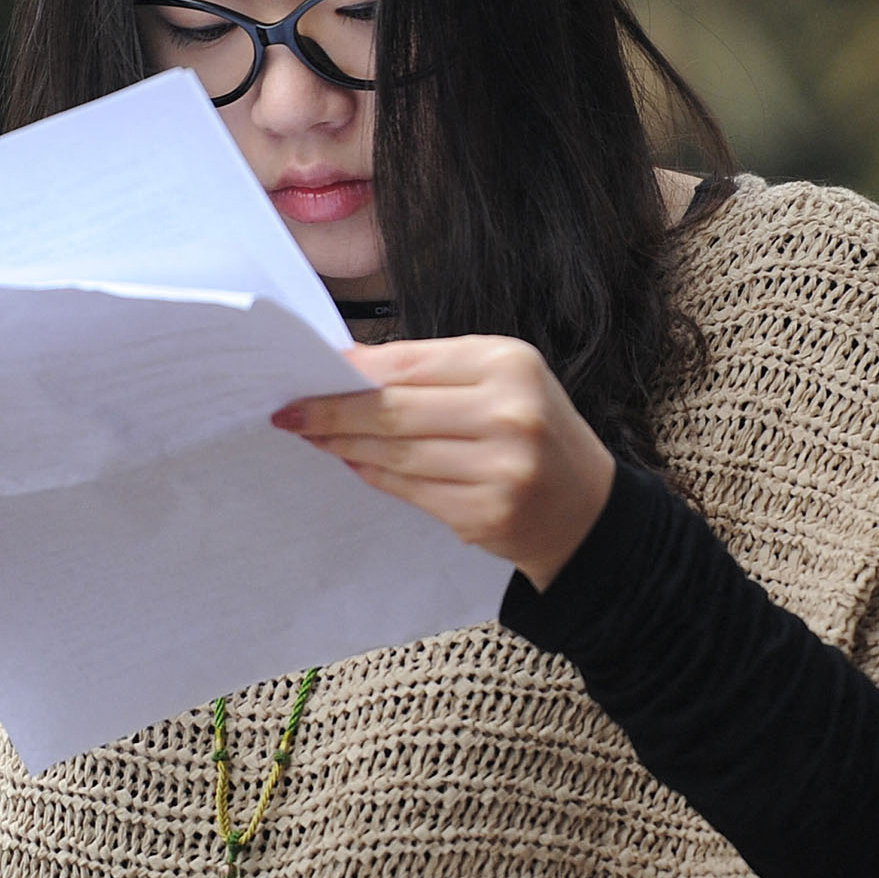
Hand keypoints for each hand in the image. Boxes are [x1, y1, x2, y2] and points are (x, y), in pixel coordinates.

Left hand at [273, 336, 616, 586]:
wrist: (588, 509)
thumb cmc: (534, 431)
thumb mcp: (500, 380)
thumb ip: (432, 372)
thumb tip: (350, 370)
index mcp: (510, 363)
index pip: (408, 363)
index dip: (350, 371)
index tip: (307, 373)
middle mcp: (510, 413)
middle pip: (394, 410)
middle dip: (333, 412)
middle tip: (291, 411)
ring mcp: (500, 468)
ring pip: (396, 454)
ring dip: (344, 446)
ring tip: (313, 436)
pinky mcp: (485, 514)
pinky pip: (409, 491)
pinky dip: (374, 476)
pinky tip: (352, 464)